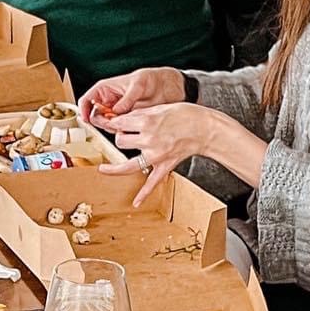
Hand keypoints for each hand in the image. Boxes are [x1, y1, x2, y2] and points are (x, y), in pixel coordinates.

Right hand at [80, 68, 184, 124]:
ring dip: (113, 127)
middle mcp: (109, 102)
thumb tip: (115, 111)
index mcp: (106, 89)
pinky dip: (123, 131)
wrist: (169, 87)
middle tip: (111, 121)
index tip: (88, 118)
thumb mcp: (138, 84)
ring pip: (107, 125)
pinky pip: (120, 130)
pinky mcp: (128, 122)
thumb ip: (127, 99)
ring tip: (126, 121)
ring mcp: (118, 113)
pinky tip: (132, 126)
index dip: (84, 110)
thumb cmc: (151, 79)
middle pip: (95, 116)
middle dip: (100, 121)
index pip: (86, 100)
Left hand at [106, 101, 220, 201]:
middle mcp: (149, 140)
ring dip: (116, 166)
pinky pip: (152, 183)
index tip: (110, 123)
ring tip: (104, 170)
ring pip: (127, 163)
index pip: (120, 123)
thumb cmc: (186, 115)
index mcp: (147, 122)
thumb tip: (123, 119)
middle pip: (120, 141)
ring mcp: (156, 156)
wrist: (205, 128)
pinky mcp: (165, 166)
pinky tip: (135, 202)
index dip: (113, 122)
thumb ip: (140, 115)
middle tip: (124, 135)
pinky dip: (144, 194)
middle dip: (120, 137)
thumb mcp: (159, 108)